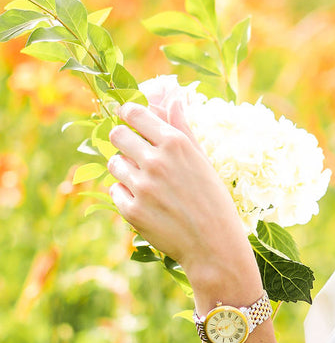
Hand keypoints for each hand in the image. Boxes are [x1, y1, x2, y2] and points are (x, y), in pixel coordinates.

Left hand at [108, 101, 251, 276]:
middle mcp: (156, 162)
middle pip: (116, 135)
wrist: (213, 245)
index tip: (127, 117)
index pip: (134, 114)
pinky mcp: (131, 211)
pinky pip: (115, 190)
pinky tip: (146, 202)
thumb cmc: (212, 200)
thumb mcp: (202, 159)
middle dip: (122, 140)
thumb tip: (175, 98)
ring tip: (144, 181)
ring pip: (113, 163)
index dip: (127, 114)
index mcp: (175, 144)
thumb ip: (182, 127)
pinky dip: (126, 194)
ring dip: (124, 168)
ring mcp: (142, 187)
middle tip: (134, 151)